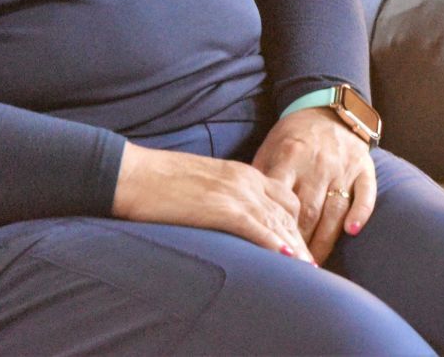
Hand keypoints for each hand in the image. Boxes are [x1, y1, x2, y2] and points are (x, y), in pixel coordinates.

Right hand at [112, 143, 313, 261]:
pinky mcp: (222, 208)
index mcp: (241, 173)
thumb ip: (222, 196)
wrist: (132, 174)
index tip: (299, 246)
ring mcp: (235, 193)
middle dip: (300, 240)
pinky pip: (257, 228)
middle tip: (310, 265)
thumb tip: (228, 218)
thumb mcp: (202, 183)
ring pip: (278, 223)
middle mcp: (245, 180)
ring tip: (307, 271)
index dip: (294, 224)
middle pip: (287, 212)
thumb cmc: (158, 182)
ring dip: (295, 248)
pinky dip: (275, 245)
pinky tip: (288, 260)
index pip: (283, 198)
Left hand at [252, 107, 376, 264]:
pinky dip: (360, 212)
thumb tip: (242, 211)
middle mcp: (318, 163)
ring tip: (314, 265)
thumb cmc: (293, 137)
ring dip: (325, 240)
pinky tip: (352, 231)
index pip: (281, 199)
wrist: (328, 110)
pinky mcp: (364, 168)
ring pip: (334, 209)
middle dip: (300, 243)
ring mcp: (343, 167)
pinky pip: (365, 193)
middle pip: (309, 210)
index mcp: (290, 156)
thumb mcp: (270, 148)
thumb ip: (260, 178)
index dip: (276, 228)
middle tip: (292, 270)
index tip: (270, 253)